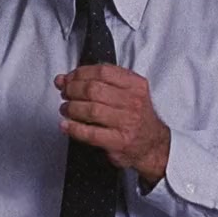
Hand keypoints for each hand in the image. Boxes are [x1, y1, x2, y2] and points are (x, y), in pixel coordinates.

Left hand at [54, 64, 170, 184]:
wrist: (153, 145)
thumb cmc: (136, 117)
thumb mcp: (127, 92)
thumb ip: (99, 82)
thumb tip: (64, 79)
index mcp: (135, 85)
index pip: (103, 71)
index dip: (79, 73)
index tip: (68, 79)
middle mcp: (133, 102)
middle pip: (94, 89)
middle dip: (72, 90)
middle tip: (65, 94)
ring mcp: (126, 122)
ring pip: (91, 109)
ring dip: (71, 108)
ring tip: (65, 109)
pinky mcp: (119, 141)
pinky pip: (91, 133)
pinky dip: (74, 128)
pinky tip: (66, 125)